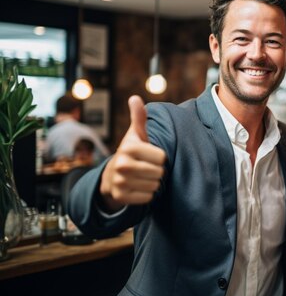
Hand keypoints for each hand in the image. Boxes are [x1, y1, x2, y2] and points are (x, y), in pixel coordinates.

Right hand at [100, 96, 165, 210]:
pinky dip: (146, 194)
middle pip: (160, 172)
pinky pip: (148, 197)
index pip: (162, 158)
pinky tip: (137, 187)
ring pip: (155, 185)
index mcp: (129, 148)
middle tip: (146, 168)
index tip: (149, 155)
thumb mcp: (135, 135)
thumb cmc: (131, 153)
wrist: (112, 176)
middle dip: (157, 171)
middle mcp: (122, 165)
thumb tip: (135, 98)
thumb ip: (139, 118)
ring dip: (152, 182)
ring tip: (142, 177)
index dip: (159, 157)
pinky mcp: (121, 197)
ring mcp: (120, 182)